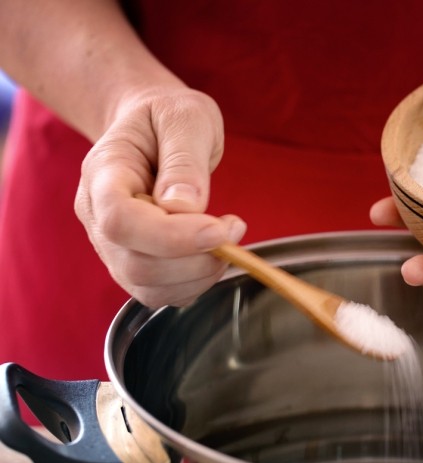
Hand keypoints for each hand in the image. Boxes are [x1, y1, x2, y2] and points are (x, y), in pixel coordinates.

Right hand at [74, 87, 245, 307]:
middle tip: (234, 228)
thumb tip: (186, 207)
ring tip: (227, 237)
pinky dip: (196, 283)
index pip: (120, 221)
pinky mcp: (135, 263)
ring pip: (149, 287)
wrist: (153, 128)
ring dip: (200, 274)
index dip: (171, 237)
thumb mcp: (186, 117)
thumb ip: (184, 159)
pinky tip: (212, 253)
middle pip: (137, 264)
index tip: (219, 229)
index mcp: (103, 174)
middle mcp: (98, 216)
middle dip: (197, 258)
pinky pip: (161, 294)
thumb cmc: (168, 117)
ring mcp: (113, 245)